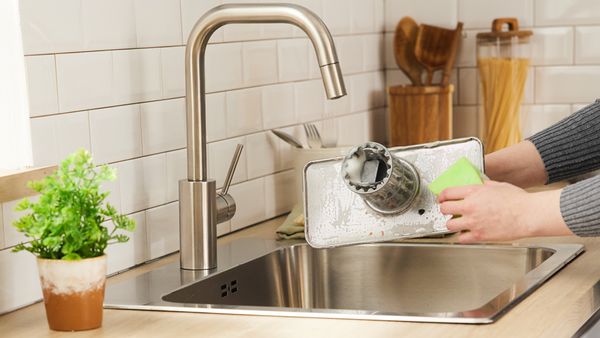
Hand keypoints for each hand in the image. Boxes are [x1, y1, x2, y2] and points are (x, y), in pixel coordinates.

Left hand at [438, 180, 571, 242]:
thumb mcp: (497, 185)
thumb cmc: (518, 200)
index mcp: (473, 192)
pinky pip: (461, 239)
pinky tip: (467, 233)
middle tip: (449, 211)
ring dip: (452, 224)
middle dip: (445, 210)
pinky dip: (462, 237)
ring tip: (458, 223)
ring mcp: (473, 222)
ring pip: (449, 225)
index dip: (441, 196)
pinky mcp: (479, 235)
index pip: (447, 193)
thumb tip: (476, 185)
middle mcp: (470, 206)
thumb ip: (483, 185)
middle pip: (444, 209)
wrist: (529, 215)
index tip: (442, 199)